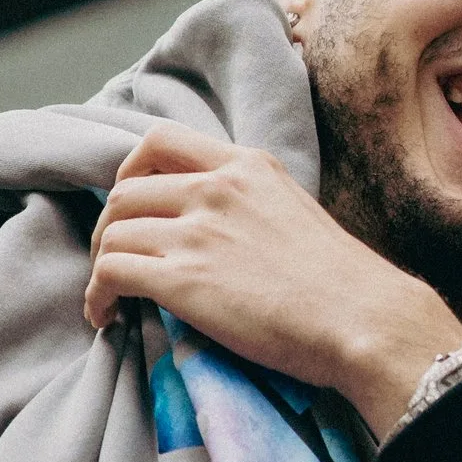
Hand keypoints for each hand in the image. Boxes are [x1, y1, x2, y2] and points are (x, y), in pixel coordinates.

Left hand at [82, 127, 461, 441]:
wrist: (364, 320)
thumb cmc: (345, 285)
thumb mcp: (297, 213)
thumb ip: (252, 207)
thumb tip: (222, 235)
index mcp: (247, 165)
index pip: (161, 141)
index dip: (131, 172)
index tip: (133, 206)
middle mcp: (217, 188)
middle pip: (125, 189)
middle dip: (109, 226)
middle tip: (114, 259)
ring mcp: (198, 230)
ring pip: (112, 232)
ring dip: (101, 265)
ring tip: (109, 296)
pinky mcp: (182, 278)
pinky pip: (110, 273)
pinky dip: (97, 295)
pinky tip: (106, 317)